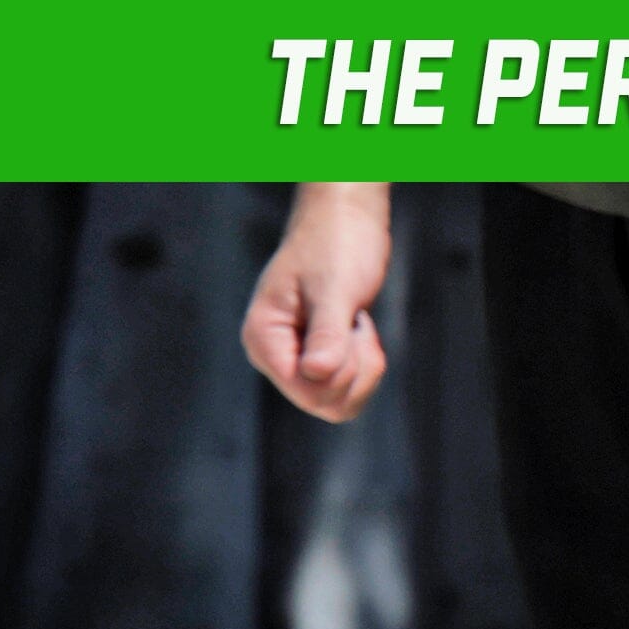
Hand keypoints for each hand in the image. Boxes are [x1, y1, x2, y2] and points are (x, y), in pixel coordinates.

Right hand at [242, 183, 393, 422]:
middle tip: (352, 322)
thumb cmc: (335, 246)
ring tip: (355, 325)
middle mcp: (273, 357)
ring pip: (341, 404)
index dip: (339, 371)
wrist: (344, 225)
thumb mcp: (334, 289)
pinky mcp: (318, 363)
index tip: (345, 327)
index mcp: (262, 338)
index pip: (305, 390)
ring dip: (363, 368)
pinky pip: (350, 392)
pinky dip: (366, 367)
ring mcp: (296, 362)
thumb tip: (317, 374)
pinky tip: (357, 331)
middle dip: (354, 368)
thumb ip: (326, 333)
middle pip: (325, 403)